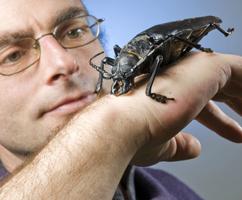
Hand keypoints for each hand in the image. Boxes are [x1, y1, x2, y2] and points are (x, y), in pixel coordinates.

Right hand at [110, 52, 241, 165]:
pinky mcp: (205, 66)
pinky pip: (240, 70)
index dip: (220, 120)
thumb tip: (195, 147)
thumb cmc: (134, 136)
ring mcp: (192, 68)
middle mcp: (180, 75)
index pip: (202, 103)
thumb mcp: (164, 145)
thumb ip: (181, 144)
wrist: (122, 123)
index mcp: (169, 90)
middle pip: (217, 88)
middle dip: (236, 105)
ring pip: (230, 78)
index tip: (234, 134)